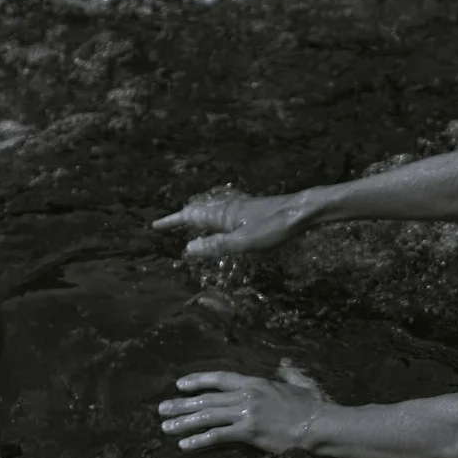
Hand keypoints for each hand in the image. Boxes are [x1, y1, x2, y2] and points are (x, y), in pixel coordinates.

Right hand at [153, 190, 310, 258]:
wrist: (302, 211)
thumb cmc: (274, 227)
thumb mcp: (244, 242)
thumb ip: (216, 246)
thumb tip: (187, 249)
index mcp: (222, 214)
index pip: (190, 216)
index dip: (172, 222)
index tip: (155, 225)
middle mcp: (228, 208)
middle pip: (198, 211)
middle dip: (182, 218)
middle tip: (168, 224)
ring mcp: (241, 208)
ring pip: (211, 211)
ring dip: (197, 217)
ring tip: (189, 224)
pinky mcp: (252, 210)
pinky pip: (224, 214)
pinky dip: (213, 219)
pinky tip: (221, 224)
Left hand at [157, 361, 326, 454]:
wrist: (318, 424)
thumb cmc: (313, 405)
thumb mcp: (301, 384)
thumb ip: (289, 374)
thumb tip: (286, 364)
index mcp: (256, 383)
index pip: (220, 379)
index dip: (198, 380)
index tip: (180, 384)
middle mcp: (247, 395)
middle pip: (208, 398)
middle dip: (182, 404)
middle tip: (162, 409)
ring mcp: (247, 413)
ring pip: (208, 416)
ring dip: (184, 422)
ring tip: (166, 427)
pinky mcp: (249, 432)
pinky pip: (218, 435)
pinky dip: (200, 440)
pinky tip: (185, 444)